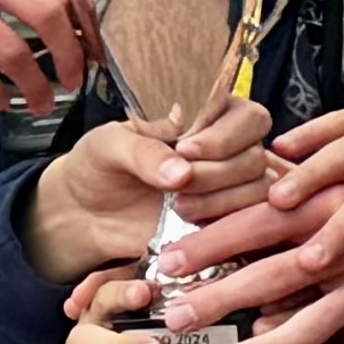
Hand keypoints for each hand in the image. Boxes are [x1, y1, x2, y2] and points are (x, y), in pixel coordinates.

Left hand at [29, 93, 266, 279]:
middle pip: (255, 157)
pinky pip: (245, 226)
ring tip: (179, 207)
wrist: (87, 214)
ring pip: (256, 193)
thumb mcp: (110, 146)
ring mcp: (228, 189)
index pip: (247, 117)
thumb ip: (144, 152)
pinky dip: (223, 229)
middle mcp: (226, 149)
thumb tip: (180, 173)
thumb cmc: (99, 166)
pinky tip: (192, 228)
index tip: (186, 150)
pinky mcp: (222, 224)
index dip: (223, 136)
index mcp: (205, 114)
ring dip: (221, 202)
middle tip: (178, 185)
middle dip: (217, 173)